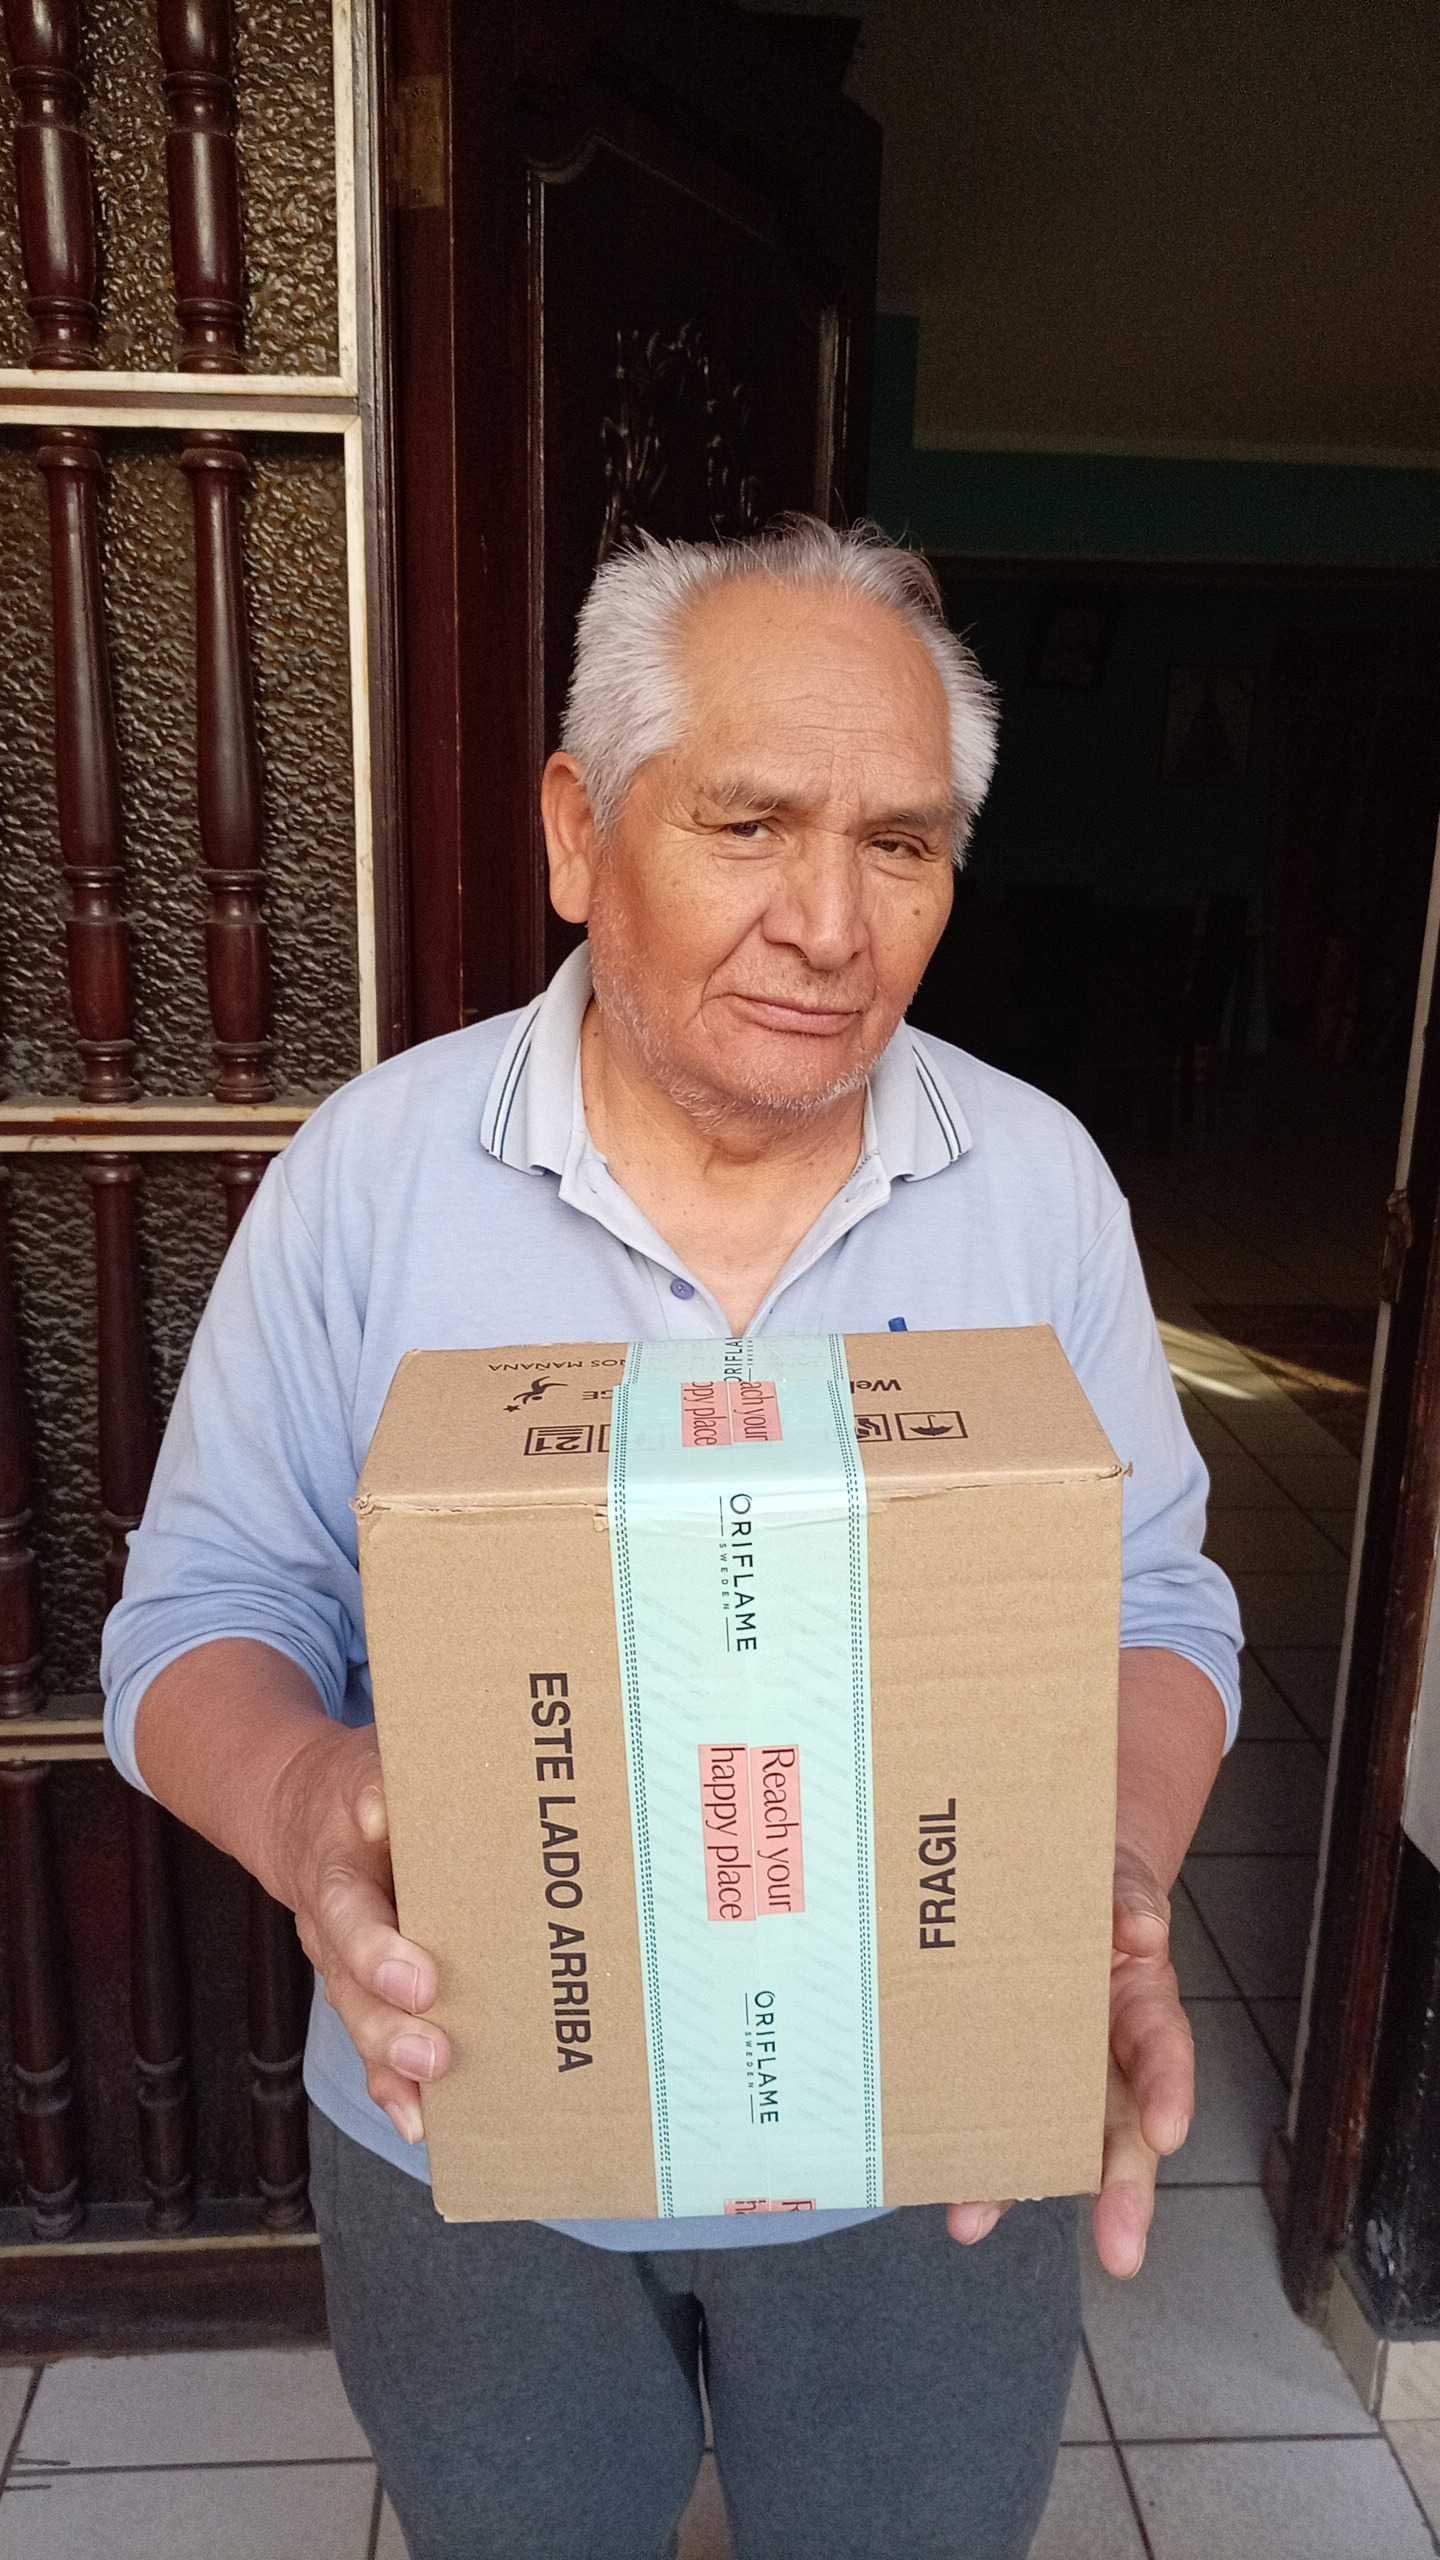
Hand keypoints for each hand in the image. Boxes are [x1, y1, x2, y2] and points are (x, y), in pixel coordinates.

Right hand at [269, 1721, 447, 2148]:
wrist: (294, 1806)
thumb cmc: (365, 1784)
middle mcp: (331, 1907)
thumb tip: (404, 1804)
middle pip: (349, 1959)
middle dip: (387, 1999)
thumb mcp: (378, 1759)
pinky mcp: (354, 1988)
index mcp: (340, 1850)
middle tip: (431, 2030)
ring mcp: (336, 1952)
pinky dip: (390, 2087)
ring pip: (355, 2007)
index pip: (350, 1893)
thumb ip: (391, 1781)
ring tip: (429, 2075)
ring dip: (390, 2049)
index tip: (413, 1972)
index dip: (377, 1934)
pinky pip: (367, 2041)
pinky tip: (416, 2120)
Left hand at [946, 1843, 1192, 2276]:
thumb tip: (1139, 1929)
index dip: (1169, 2093)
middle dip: (1121, 2192)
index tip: (1166, 2135)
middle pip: (1120, 2130)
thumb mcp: (1117, 1881)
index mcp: (1140, 2005)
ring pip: (1042, 2136)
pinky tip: (930, 2174)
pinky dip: (964, 2143)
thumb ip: (1130, 1901)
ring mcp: (1049, 2070)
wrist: (1050, 1871)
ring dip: (1013, 2182)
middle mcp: (1103, 2054)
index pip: (1164, 2051)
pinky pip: (984, 2113)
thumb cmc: (1093, 1887)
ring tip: (972, 2223)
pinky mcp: (997, 2070)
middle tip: (1122, 2251)